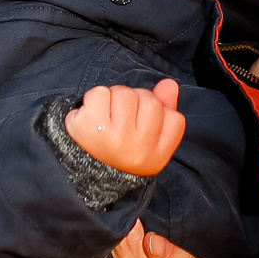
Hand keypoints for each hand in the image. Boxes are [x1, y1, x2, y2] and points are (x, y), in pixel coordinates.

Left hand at [66, 80, 185, 175]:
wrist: (84, 173)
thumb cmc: (120, 152)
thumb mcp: (149, 142)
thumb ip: (165, 110)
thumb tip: (169, 84)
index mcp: (157, 155)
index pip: (173, 117)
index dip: (160, 114)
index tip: (143, 126)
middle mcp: (138, 148)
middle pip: (149, 99)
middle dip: (135, 101)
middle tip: (122, 120)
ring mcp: (114, 137)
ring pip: (125, 93)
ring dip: (114, 98)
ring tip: (107, 118)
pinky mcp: (89, 126)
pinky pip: (100, 93)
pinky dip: (94, 98)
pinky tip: (92, 116)